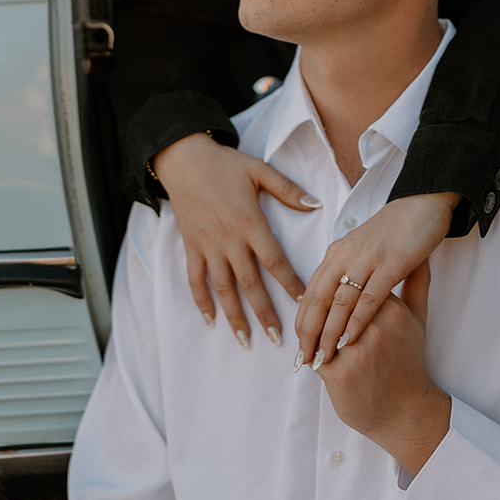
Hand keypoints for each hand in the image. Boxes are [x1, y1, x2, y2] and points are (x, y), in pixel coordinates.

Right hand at [152, 132, 319, 345]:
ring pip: (223, 288)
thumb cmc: (225, 164)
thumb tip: (315, 204)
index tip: (304, 303)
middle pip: (250, 283)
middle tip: (278, 338)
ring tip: (246, 340)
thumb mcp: (259, 170)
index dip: (290, 282)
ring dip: (234, 316)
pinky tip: (210, 320)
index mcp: (250, 222)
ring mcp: (208, 246)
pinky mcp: (192, 247)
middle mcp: (229, 239)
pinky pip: (195, 279)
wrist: (184, 159)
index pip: (274, 260)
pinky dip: (201, 301)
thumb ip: (287, 189)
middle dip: (264, 312)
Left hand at [294, 192, 458, 366]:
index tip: (299, 346)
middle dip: (309, 332)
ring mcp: (367, 259)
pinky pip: (368, 297)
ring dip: (329, 332)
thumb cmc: (399, 230)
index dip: (304, 321)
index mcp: (338, 252)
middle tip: (303, 359)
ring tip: (321, 357)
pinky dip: (355, 320)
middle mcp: (346, 254)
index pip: (312, 292)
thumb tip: (337, 300)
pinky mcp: (391, 263)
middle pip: (319, 299)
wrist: (424, 203)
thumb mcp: (367, 250)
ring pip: (340, 301)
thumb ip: (353, 273)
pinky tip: (348, 340)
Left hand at [315, 262, 450, 472]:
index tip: (324, 291)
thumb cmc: (410, 362)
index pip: (350, 286)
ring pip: (322, 327)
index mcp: (390, 306)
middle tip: (306, 310)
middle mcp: (374, 324)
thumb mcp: (418, 319)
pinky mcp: (342, 372)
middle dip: (317, 307)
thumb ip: (417, 283)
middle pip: (332, 304)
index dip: (333, 287)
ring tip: (306, 334)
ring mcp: (357, 348)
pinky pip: (316, 355)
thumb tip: (421, 256)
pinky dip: (311, 353)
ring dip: (310, 329)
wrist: (408, 410)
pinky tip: (310, 354)